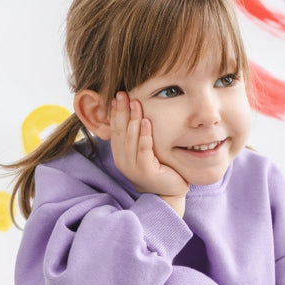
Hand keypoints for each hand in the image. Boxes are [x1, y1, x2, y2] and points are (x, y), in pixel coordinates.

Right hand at [109, 92, 187, 210]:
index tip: (118, 95)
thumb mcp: (143, 151)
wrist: (169, 191)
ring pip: (131, 138)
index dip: (116, 111)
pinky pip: (144, 149)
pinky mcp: (145, 171)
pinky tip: (147, 121)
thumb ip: (136, 136)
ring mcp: (133, 167)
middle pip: (121, 131)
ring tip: (136, 102)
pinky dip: (145, 134)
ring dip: (133, 119)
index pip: (115, 129)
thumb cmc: (158, 169)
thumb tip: (133, 112)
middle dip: (122, 111)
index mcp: (119, 155)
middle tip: (123, 93)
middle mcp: (123, 161)